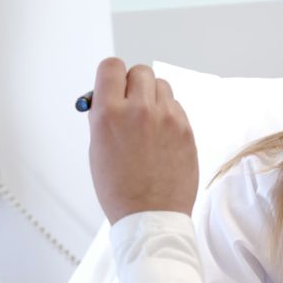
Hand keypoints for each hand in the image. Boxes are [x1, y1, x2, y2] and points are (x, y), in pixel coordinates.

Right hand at [88, 58, 198, 224]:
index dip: (110, 75)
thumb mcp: (97, 149)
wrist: (150, 216)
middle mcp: (138, 110)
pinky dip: (167, 114)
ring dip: (152, 97)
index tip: (112, 85)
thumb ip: (103, 116)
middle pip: (140, 71)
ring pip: (161, 85)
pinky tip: (161, 136)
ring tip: (148, 121)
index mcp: (109, 115)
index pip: (111, 66)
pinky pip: (175, 106)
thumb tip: (107, 95)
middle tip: (130, 103)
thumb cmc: (119, 190)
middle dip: (132, 84)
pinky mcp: (185, 129)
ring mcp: (166, 118)